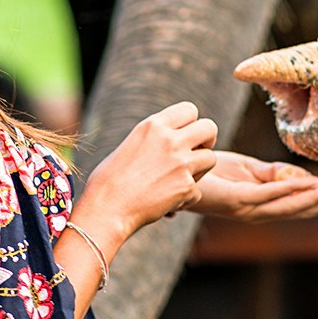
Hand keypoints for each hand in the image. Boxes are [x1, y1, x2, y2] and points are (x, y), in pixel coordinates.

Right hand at [75, 101, 218, 245]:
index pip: (190, 109)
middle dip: (206, 141)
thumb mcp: (132, 144)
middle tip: (196, 154)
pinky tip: (168, 201)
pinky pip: (198, 190)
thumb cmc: (109, 180)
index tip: (185, 136)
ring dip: (200, 170)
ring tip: (180, 179)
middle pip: (210, 128)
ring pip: (211, 158)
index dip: (191, 123)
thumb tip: (175, 137)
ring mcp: (181, 164)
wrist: (106, 209)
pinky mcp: (186, 188)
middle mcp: (170, 140)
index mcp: (154, 125)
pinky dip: (186, 198)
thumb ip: (156, 137)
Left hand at [187, 150, 317, 221]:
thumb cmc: (206, 171)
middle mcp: (257, 213)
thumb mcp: (245, 168)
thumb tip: (300, 176)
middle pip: (301, 210)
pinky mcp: (236, 200)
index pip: (300, 205)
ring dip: (317, 199)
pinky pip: (269, 195)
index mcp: (261, 206)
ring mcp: (247, 209)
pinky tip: (311, 184)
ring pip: (290, 206)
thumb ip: (272, 174)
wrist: (171, 174)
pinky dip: (291, 189)